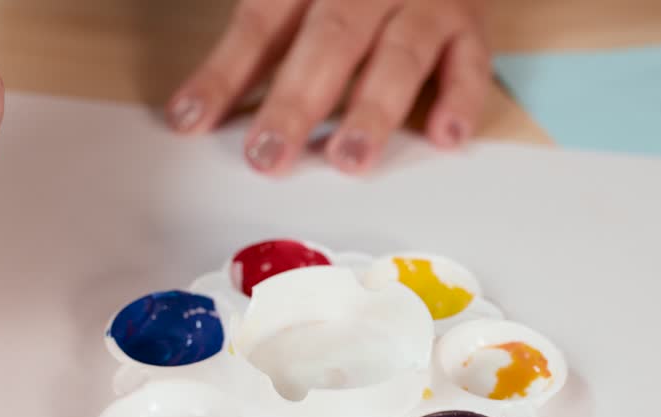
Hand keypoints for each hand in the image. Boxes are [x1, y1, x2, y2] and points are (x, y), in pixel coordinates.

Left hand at [166, 0, 490, 175]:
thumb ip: (260, 41)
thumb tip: (193, 111)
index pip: (262, 22)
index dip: (225, 72)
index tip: (190, 120)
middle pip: (330, 40)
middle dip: (297, 100)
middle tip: (270, 155)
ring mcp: (425, 2)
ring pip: (400, 54)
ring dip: (374, 108)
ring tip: (348, 158)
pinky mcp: (471, 23)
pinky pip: (470, 64)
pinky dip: (461, 100)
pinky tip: (445, 137)